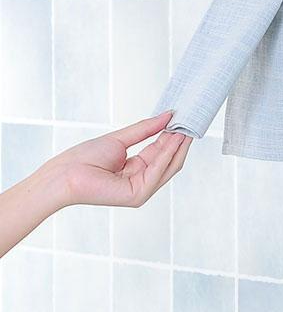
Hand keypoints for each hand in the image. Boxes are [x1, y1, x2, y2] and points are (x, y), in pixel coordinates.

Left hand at [45, 112, 191, 208]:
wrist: (64, 174)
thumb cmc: (84, 159)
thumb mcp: (121, 139)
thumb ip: (146, 129)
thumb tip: (167, 116)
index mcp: (136, 170)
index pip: (161, 153)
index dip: (173, 137)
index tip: (183, 121)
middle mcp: (142, 182)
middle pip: (170, 162)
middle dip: (180, 142)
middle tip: (190, 123)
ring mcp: (142, 191)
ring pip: (168, 167)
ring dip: (178, 146)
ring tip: (184, 128)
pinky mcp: (138, 195)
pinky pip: (157, 171)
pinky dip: (167, 154)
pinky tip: (172, 138)